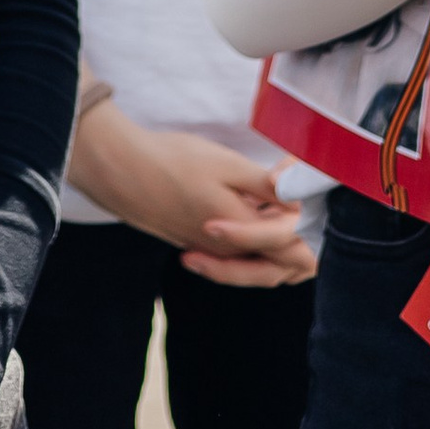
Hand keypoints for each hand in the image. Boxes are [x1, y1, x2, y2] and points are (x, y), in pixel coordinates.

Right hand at [70, 100, 318, 287]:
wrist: (122, 171)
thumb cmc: (174, 162)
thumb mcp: (226, 164)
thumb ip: (266, 185)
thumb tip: (299, 197)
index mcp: (241, 233)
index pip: (292, 250)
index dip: (306, 221)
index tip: (300, 181)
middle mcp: (228, 252)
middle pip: (278, 266)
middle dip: (296, 236)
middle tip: (293, 192)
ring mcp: (211, 252)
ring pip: (257, 262)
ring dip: (273, 236)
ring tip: (273, 192)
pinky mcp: (198, 244)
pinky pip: (236, 254)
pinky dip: (251, 235)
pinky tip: (249, 202)